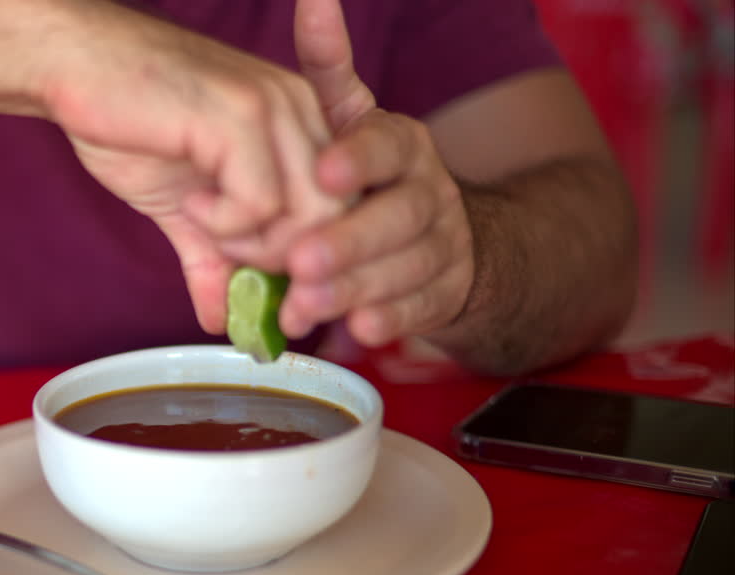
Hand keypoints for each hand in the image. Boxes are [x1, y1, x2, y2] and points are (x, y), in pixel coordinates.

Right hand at [39, 2, 343, 332]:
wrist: (73, 68)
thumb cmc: (126, 122)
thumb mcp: (182, 207)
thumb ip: (211, 258)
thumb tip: (221, 322)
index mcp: (299, 124)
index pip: (342, 211)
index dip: (310, 266)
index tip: (271, 300)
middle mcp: (301, 109)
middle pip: (337, 220)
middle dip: (287, 267)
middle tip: (235, 269)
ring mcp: (275, 108)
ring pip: (310, 216)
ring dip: (254, 245)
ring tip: (205, 225)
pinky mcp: (240, 115)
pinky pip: (261, 203)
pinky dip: (225, 223)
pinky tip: (191, 203)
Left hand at [280, 110, 473, 345]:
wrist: (449, 237)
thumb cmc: (372, 175)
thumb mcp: (354, 121)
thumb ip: (330, 69)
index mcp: (402, 144)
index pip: (386, 144)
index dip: (358, 157)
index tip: (324, 169)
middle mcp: (428, 191)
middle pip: (395, 216)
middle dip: (347, 240)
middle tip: (300, 260)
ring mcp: (441, 246)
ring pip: (404, 268)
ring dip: (354, 288)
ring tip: (305, 304)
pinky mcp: (442, 294)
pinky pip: (418, 310)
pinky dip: (390, 321)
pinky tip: (359, 331)